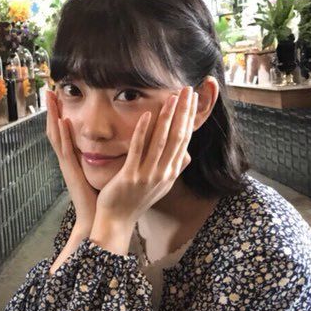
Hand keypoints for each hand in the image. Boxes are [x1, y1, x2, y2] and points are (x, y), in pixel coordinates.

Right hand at [46, 89, 97, 234]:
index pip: (64, 131)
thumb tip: (115, 140)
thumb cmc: (101, 196)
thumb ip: (104, 156)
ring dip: (53, 117)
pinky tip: (62, 122)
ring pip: (56, 136)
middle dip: (52, 110)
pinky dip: (63, 136)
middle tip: (48, 90)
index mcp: (74, 158)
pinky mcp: (72, 172)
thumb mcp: (101, 170)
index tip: (59, 96)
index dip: (59, 114)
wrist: (96, 217)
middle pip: (55, 129)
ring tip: (50, 98)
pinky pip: (66, 150)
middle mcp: (67, 159)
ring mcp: (67, 165)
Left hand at [91, 87, 196, 252]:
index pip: (184, 139)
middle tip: (188, 90)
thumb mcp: (160, 186)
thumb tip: (186, 155)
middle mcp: (164, 173)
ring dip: (167, 117)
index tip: (193, 99)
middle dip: (184, 112)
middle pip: (177, 137)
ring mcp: (148, 175)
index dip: (189, 118)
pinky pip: (138, 150)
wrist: (117, 220)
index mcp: (170, 172)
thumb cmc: (136, 201)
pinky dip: (143, 131)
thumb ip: (172, 168)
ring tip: (172, 97)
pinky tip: (147, 115)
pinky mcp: (131, 176)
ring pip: (161, 141)